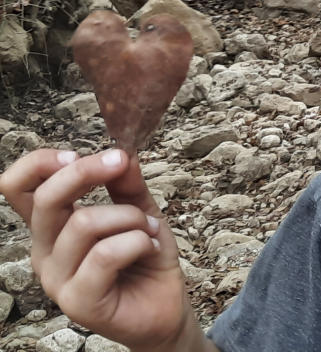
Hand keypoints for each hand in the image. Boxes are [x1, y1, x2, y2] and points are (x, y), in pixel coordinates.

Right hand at [0, 149, 210, 351]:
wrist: (165, 306)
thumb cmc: (146, 257)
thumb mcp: (140, 210)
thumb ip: (127, 184)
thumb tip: (121, 153)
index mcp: (52, 226)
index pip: (17, 188)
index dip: (38, 164)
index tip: (76, 154)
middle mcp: (46, 251)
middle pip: (46, 199)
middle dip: (87, 171)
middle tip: (121, 163)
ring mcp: (57, 279)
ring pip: (85, 223)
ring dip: (130, 217)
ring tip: (148, 230)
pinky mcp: (77, 301)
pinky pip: (106, 254)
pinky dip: (137, 241)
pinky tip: (149, 248)